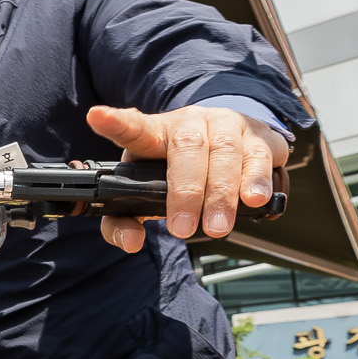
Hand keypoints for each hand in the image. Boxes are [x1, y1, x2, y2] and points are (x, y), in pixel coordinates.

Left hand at [85, 104, 286, 252]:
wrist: (229, 139)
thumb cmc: (180, 170)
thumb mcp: (147, 192)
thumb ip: (125, 220)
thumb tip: (131, 242)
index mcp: (157, 134)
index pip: (133, 127)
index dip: (115, 122)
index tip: (96, 116)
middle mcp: (192, 123)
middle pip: (188, 148)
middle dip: (186, 191)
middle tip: (182, 228)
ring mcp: (228, 125)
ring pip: (226, 151)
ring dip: (223, 192)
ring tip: (218, 225)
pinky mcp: (260, 135)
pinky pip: (261, 154)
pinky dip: (258, 178)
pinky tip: (255, 199)